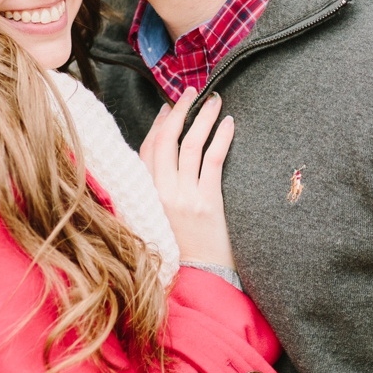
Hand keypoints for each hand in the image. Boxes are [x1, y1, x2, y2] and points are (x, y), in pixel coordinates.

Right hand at [138, 87, 235, 268]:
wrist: (197, 281)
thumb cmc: (180, 253)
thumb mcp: (155, 221)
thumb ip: (154, 195)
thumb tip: (164, 167)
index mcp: (144, 196)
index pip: (146, 150)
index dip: (159, 125)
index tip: (169, 108)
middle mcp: (159, 192)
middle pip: (166, 140)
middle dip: (180, 111)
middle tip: (192, 91)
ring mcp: (182, 196)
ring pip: (190, 145)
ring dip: (202, 117)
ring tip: (214, 100)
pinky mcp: (206, 202)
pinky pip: (213, 160)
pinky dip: (221, 137)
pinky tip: (229, 123)